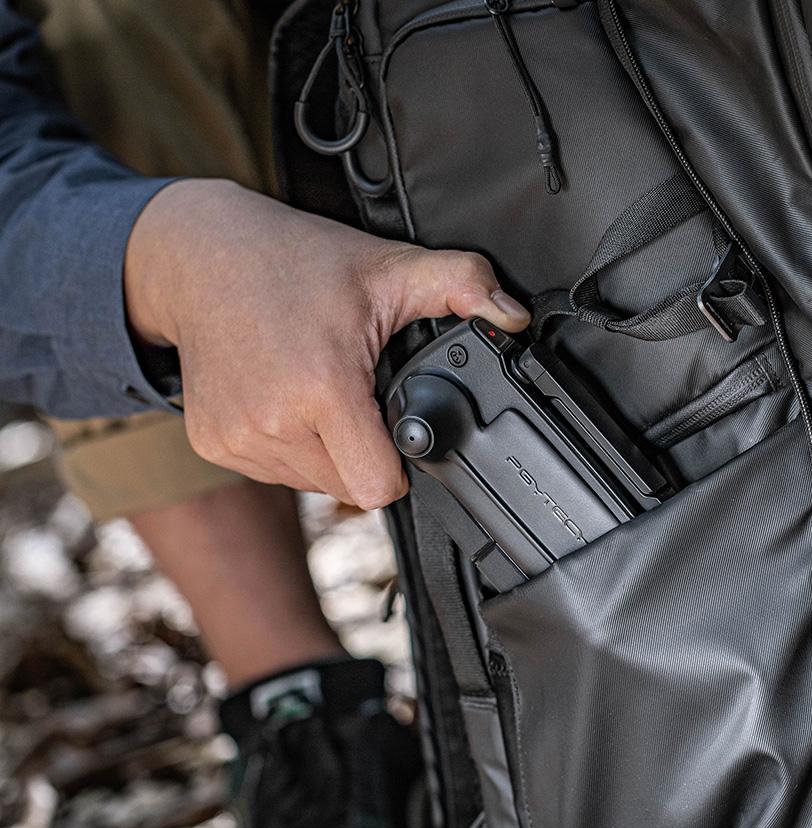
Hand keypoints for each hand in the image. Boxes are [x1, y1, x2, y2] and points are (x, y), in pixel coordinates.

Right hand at [124, 179, 530, 507]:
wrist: (198, 257)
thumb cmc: (293, 262)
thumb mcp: (387, 267)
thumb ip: (461, 287)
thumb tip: (514, 317)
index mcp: (322, 388)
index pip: (379, 487)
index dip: (399, 465)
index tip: (396, 429)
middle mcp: (273, 423)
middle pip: (349, 488)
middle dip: (364, 453)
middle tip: (354, 395)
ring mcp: (237, 439)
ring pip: (312, 483)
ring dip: (327, 452)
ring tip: (315, 390)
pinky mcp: (212, 443)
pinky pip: (274, 472)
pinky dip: (288, 447)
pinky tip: (283, 398)